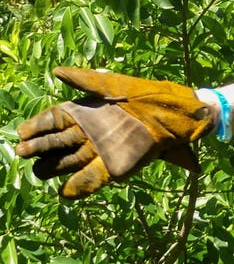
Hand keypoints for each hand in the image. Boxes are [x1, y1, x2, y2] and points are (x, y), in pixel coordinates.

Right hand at [16, 67, 214, 198]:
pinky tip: (66, 191)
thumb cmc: (147, 93)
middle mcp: (92, 133)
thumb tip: (57, 72)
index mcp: (88, 112)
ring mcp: (104, 150)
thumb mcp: (114, 84)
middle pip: (59, 143)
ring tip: (38, 172)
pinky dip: (81, 185)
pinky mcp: (119, 165)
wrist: (181, 112)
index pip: (54, 121)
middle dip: (40, 149)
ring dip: (54, 168)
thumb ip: (86, 80)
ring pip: (72, 161)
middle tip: (24, 153)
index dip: (38, 127)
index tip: (22, 132)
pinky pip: (95, 177)